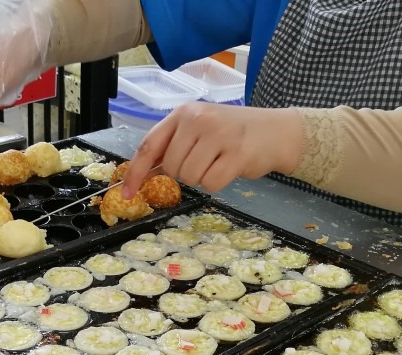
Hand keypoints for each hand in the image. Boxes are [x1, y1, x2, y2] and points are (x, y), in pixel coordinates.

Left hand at [122, 103, 303, 197]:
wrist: (275, 131)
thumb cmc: (233, 133)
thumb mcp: (199, 130)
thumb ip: (171, 147)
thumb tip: (141, 174)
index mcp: (183, 113)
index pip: (150, 145)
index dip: (135, 172)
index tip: (126, 193)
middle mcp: (198, 119)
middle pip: (172, 167)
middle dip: (185, 173)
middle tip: (205, 161)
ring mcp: (218, 135)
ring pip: (191, 178)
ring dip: (203, 178)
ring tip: (219, 162)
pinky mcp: (236, 153)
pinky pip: (211, 183)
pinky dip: (218, 183)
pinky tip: (230, 167)